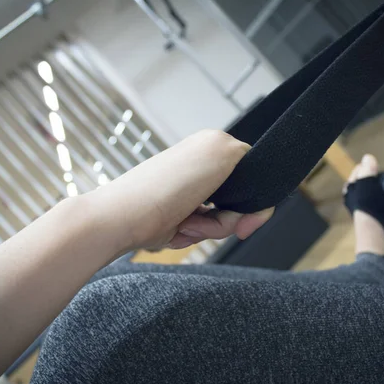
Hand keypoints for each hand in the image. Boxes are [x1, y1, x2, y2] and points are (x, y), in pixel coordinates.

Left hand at [85, 130, 273, 253]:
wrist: (122, 220)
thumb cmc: (164, 187)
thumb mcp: (220, 154)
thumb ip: (250, 156)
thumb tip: (262, 173)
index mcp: (213, 148)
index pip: (254, 177)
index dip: (253, 203)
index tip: (245, 221)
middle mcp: (203, 168)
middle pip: (239, 203)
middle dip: (225, 220)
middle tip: (203, 220)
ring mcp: (191, 193)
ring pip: (222, 221)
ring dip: (207, 230)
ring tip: (184, 224)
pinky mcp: (179, 214)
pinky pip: (202, 231)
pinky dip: (191, 236)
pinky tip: (174, 230)